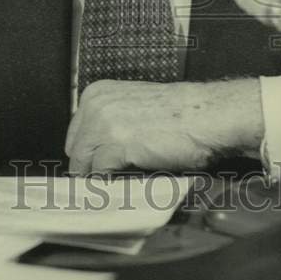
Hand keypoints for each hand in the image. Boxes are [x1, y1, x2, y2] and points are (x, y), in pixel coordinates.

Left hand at [65, 78, 262, 174]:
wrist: (204, 116)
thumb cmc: (179, 113)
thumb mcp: (132, 107)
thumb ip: (110, 121)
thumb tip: (96, 151)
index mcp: (97, 92)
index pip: (76, 133)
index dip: (87, 153)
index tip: (95, 167)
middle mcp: (96, 105)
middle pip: (76, 150)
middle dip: (90, 167)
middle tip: (106, 180)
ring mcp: (103, 124)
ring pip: (84, 165)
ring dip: (99, 178)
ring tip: (114, 186)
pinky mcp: (115, 144)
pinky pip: (100, 174)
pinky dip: (109, 184)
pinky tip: (123, 185)